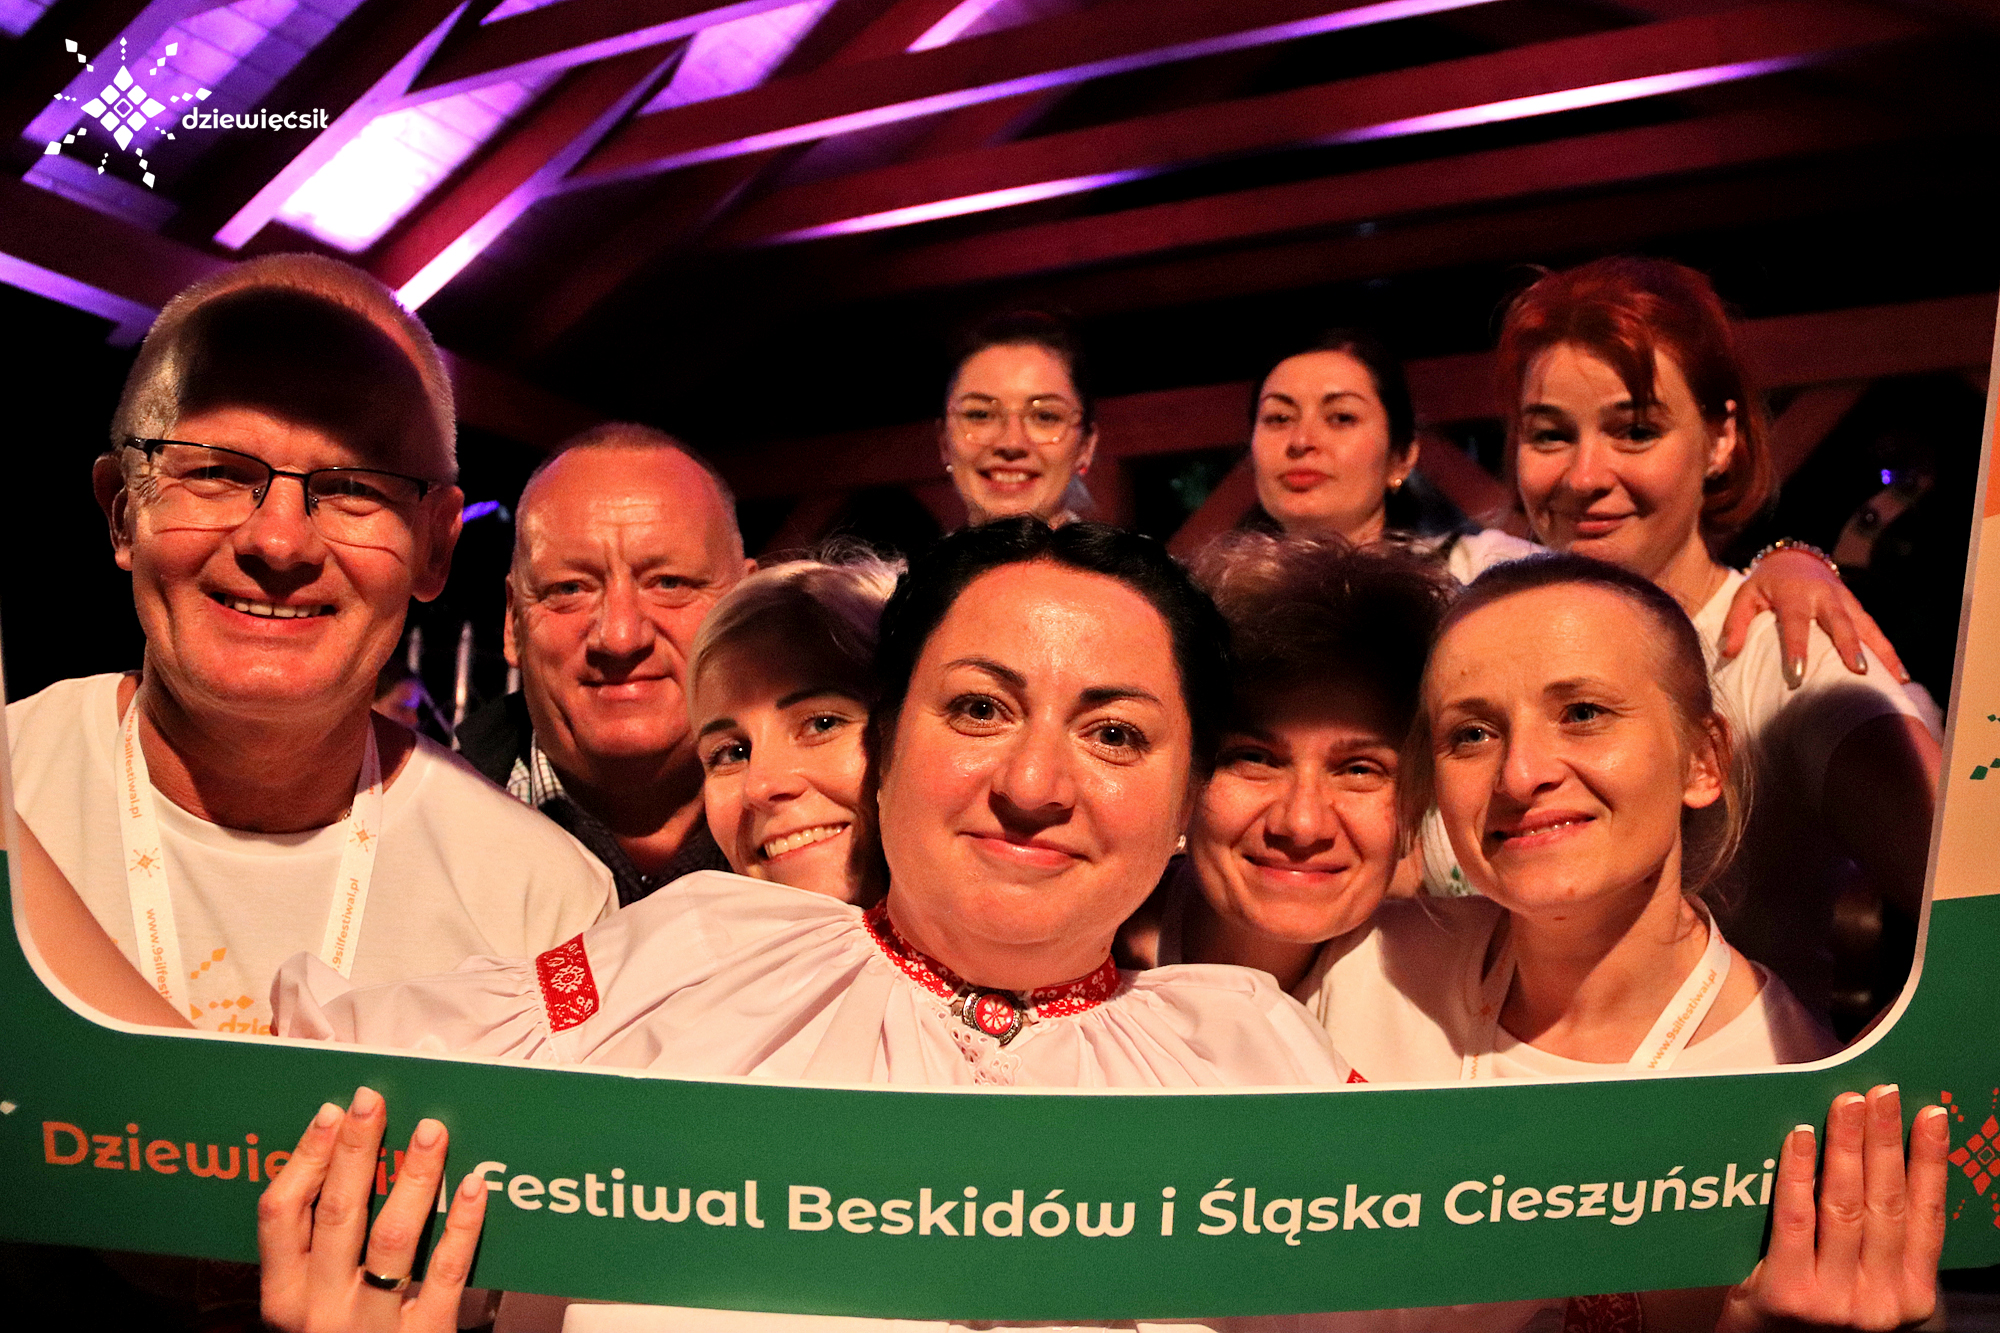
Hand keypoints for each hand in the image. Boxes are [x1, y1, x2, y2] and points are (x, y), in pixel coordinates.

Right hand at [259, 1086, 487, 1332]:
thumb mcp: (308, 1303)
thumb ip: (315, 1248)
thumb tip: (339, 1159)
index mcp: (283, 1298)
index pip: (279, 1215)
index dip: (305, 1157)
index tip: (330, 1111)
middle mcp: (320, 1311)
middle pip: (337, 1213)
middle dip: (356, 1149)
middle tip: (375, 1099)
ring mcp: (372, 1327)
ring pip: (392, 1236)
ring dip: (414, 1176)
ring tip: (432, 1130)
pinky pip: (446, 1272)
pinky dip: (462, 1224)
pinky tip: (477, 1185)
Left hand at [1717, 1086, 1947, 1331]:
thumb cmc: (1812, 1306)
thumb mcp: (1861, 1280)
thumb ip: (1874, 1237)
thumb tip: (1874, 1150)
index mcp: (1911, 1294)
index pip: (1928, 1217)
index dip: (1932, 1162)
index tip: (1932, 1114)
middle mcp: (1881, 1301)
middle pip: (1886, 1203)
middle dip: (1885, 1141)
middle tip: (1881, 1093)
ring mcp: (1836, 1301)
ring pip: (1845, 1207)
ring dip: (1846, 1147)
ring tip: (1847, 1104)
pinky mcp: (1788, 1294)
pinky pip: (1794, 1219)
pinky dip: (1798, 1173)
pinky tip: (1800, 1137)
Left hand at [1722, 549, 1908, 685]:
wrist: (1796, 557)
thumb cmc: (1766, 584)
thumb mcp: (1745, 596)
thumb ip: (1736, 622)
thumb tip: (1727, 653)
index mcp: (1794, 593)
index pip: (1795, 623)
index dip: (1796, 648)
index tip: (1798, 676)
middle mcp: (1825, 595)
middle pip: (1840, 621)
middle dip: (1849, 646)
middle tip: (1858, 672)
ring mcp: (1845, 600)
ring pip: (1866, 626)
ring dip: (1881, 651)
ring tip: (1895, 679)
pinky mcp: (1858, 607)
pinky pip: (1875, 630)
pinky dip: (1889, 651)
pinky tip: (1900, 675)